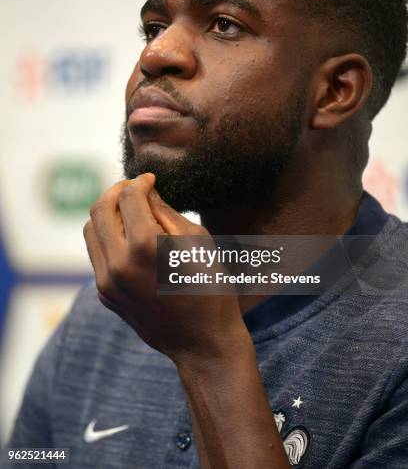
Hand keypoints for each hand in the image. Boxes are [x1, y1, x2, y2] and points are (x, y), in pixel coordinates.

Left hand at [83, 173, 247, 363]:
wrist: (203, 342)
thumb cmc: (211, 287)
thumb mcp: (197, 240)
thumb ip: (166, 211)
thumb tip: (146, 191)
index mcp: (144, 246)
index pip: (128, 197)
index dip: (139, 182)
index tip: (150, 179)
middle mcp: (118, 264)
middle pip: (100, 209)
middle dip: (117, 191)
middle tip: (135, 188)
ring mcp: (107, 282)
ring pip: (90, 230)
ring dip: (107, 213)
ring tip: (129, 211)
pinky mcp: (105, 295)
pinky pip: (96, 255)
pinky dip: (108, 237)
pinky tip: (129, 237)